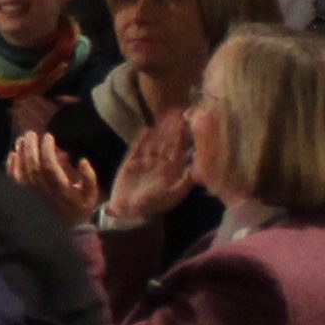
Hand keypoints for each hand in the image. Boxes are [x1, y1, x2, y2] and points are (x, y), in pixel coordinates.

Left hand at [6, 128, 102, 224]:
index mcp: (62, 191)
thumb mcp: (91, 196)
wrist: (64, 231)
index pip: (50, 167)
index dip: (47, 150)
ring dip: (20, 154)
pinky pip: (14, 182)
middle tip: (31, 133)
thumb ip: (90, 178)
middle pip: (33, 167)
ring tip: (21, 139)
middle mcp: (45, 194)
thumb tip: (82, 161)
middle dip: (31, 147)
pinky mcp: (23, 199)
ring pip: (22, 173)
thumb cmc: (78, 208)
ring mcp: (32, 197)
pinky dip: (11, 167)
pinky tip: (12, 155)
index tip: (48, 136)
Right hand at [106, 109, 198, 228]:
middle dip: (173, 127)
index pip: (179, 149)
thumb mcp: (172, 196)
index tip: (189, 123)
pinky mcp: (131, 161)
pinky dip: (141, 139)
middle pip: (168, 141)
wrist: (128, 212)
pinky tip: (146, 129)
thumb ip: (184, 183)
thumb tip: (196, 169)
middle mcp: (160, 162)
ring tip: (163, 115)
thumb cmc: (153, 205)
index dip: (183, 136)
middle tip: (179, 112)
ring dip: (159, 130)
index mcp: (172, 169)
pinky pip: (137, 147)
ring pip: (154, 141)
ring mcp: (146, 160)